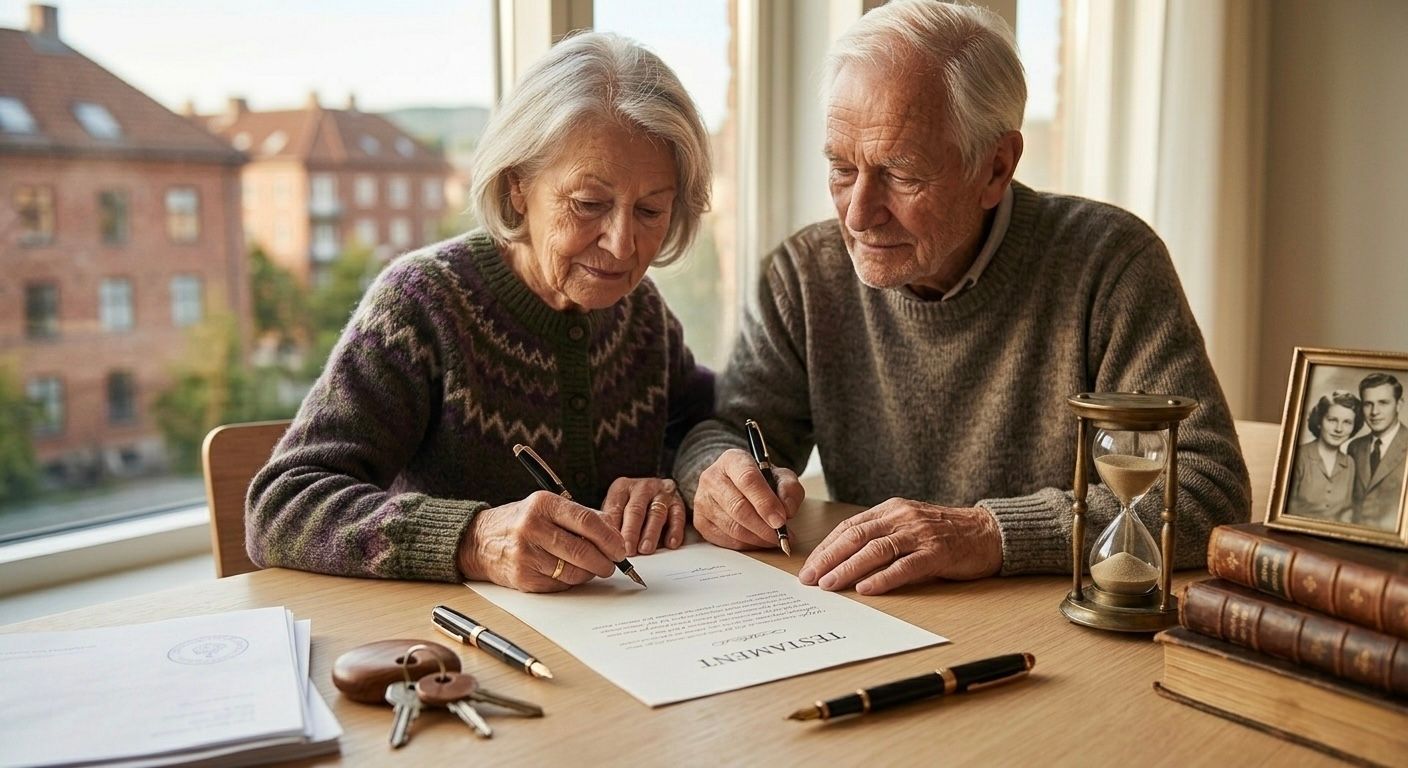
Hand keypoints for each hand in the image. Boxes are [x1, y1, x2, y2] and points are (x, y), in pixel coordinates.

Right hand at [459, 491, 628, 592]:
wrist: (479, 541)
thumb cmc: (522, 522)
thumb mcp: (547, 507)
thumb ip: (581, 516)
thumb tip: (615, 534)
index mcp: (543, 504)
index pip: (587, 522)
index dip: (610, 538)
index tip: (621, 548)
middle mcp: (533, 527)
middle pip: (582, 550)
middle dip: (605, 561)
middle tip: (612, 564)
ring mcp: (526, 554)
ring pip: (574, 572)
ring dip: (589, 573)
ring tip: (591, 568)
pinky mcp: (523, 577)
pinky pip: (559, 585)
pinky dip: (571, 581)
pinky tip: (568, 572)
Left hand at [602, 477, 686, 555]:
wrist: (656, 490)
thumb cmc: (632, 504)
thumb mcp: (618, 508)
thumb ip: (614, 524)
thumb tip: (610, 547)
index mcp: (622, 487)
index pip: (615, 508)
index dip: (613, 529)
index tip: (612, 545)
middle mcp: (642, 487)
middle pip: (636, 510)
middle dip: (631, 532)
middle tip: (629, 550)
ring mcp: (661, 493)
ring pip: (656, 513)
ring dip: (651, 533)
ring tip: (646, 549)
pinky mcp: (677, 501)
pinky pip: (678, 516)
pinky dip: (675, 531)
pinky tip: (670, 543)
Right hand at [691, 448, 803, 549]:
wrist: (734, 484)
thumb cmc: (759, 481)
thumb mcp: (780, 477)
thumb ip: (789, 489)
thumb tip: (787, 511)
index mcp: (732, 460)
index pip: (747, 480)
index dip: (765, 503)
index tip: (781, 520)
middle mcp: (712, 477)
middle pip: (738, 507)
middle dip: (763, 527)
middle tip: (781, 536)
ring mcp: (702, 500)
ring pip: (732, 527)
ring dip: (757, 538)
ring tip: (774, 540)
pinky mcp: (700, 521)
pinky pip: (724, 540)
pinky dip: (745, 545)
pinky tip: (758, 541)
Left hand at [798, 499, 1001, 594]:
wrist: (989, 532)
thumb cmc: (946, 532)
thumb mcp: (908, 525)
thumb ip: (882, 536)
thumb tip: (845, 561)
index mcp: (891, 509)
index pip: (849, 527)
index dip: (826, 547)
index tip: (809, 566)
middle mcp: (902, 517)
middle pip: (856, 536)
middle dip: (829, 558)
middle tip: (809, 578)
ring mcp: (920, 534)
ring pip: (876, 550)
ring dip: (848, 568)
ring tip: (829, 584)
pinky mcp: (937, 552)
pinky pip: (905, 566)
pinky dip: (883, 578)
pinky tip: (866, 589)